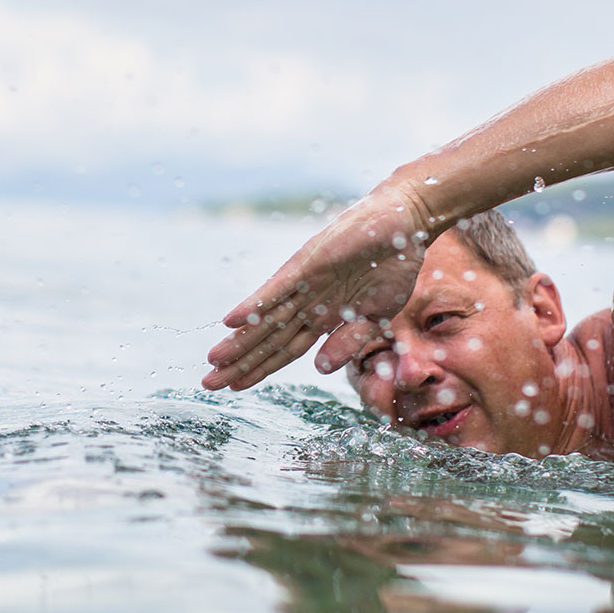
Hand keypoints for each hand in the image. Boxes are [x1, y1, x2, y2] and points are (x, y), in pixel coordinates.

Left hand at [202, 187, 434, 389]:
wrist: (404, 226)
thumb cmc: (391, 266)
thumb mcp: (376, 316)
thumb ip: (349, 341)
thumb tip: (320, 369)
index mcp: (324, 317)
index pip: (285, 349)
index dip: (260, 368)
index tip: (235, 387)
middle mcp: (308, 302)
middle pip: (268, 339)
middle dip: (240, 362)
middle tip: (209, 383)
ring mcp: (306, 284)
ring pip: (267, 318)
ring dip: (240, 340)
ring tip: (213, 360)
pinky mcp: (308, 264)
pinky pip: (277, 289)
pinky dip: (255, 304)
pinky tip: (232, 321)